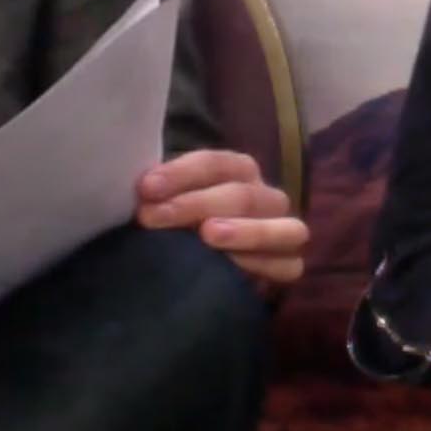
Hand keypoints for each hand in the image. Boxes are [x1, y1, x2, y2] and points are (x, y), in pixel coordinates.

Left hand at [136, 149, 307, 287]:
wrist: (203, 267)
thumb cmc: (183, 225)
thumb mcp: (169, 202)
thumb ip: (161, 194)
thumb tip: (141, 192)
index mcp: (240, 172)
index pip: (216, 163)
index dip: (181, 173)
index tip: (146, 188)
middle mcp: (267, 197)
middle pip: (242, 195)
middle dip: (195, 204)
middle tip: (153, 217)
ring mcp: (284, 231)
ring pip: (281, 226)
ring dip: (246, 230)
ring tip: (209, 235)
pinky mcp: (288, 266)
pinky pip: (288, 265)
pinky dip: (263, 264)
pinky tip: (232, 267)